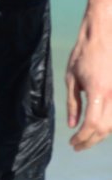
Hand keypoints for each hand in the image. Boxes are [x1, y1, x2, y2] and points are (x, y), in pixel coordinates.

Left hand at [66, 22, 111, 149]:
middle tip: (78, 146)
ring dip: (101, 134)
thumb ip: (72, 103)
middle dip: (91, 141)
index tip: (72, 143)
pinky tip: (99, 126)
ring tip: (86, 137)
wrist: (103, 33)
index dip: (82, 138)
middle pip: (105, 129)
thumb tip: (73, 125)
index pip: (92, 125)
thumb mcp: (71, 78)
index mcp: (98, 92)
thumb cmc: (84, 53)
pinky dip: (109, 123)